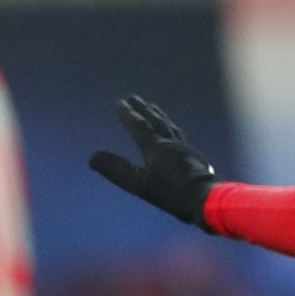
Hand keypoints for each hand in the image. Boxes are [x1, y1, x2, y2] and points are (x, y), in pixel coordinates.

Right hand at [87, 96, 218, 228]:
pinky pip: (178, 134)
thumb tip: (92, 157)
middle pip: (155, 121)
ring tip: (153, 109)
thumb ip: (116, 170)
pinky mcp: (192, 155)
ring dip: (159, 116)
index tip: (120, 103)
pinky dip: (171, 128)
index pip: (139, 126)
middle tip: (135, 98)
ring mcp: (183, 148)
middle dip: (144, 109)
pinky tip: (173, 132)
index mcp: (155, 147)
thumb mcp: (138, 184)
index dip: (128, 115)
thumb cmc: (169, 192)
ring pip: (168, 126)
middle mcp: (170, 143)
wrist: (203, 198)